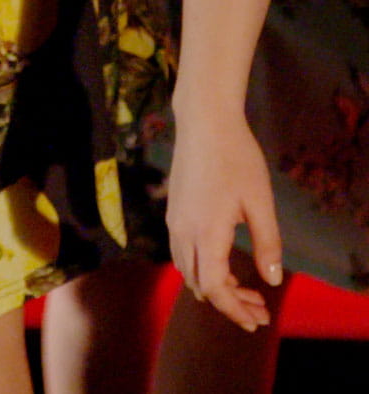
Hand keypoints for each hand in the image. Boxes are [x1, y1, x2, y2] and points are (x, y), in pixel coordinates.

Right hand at [167, 109, 282, 331]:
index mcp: (206, 233)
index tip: (257, 320)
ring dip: (213, 286)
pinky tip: (224, 264)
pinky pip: (183, 253)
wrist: (203, 123)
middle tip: (259, 309)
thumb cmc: (237, 159)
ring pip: (187, 269)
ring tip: (246, 290)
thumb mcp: (260, 202)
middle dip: (228, 303)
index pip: (215, 287)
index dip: (234, 309)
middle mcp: (183, 232)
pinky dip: (203, 269)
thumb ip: (266, 244)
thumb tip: (271, 281)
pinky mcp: (173, 212)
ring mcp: (174, 221)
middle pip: (198, 283)